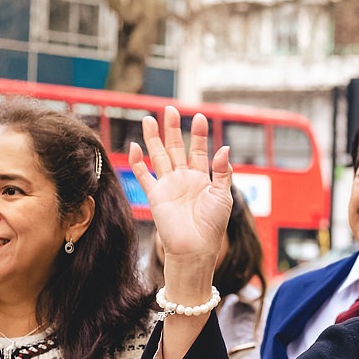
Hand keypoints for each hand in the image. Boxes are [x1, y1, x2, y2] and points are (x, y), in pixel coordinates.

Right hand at [128, 106, 231, 268]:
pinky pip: (144, 175)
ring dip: (153, 138)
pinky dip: (137, 162)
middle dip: (172, 129)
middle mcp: (184, 179)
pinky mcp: (155, 195)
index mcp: (203, 178)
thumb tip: (224, 147)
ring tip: (149, 119)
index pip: (199, 150)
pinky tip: (135, 146)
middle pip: (176, 148)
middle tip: (169, 109)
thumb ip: (222, 171)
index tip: (198, 117)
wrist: (195, 248)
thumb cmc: (213, 226)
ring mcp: (168, 185)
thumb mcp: (223, 195)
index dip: (198, 134)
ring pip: (158, 156)